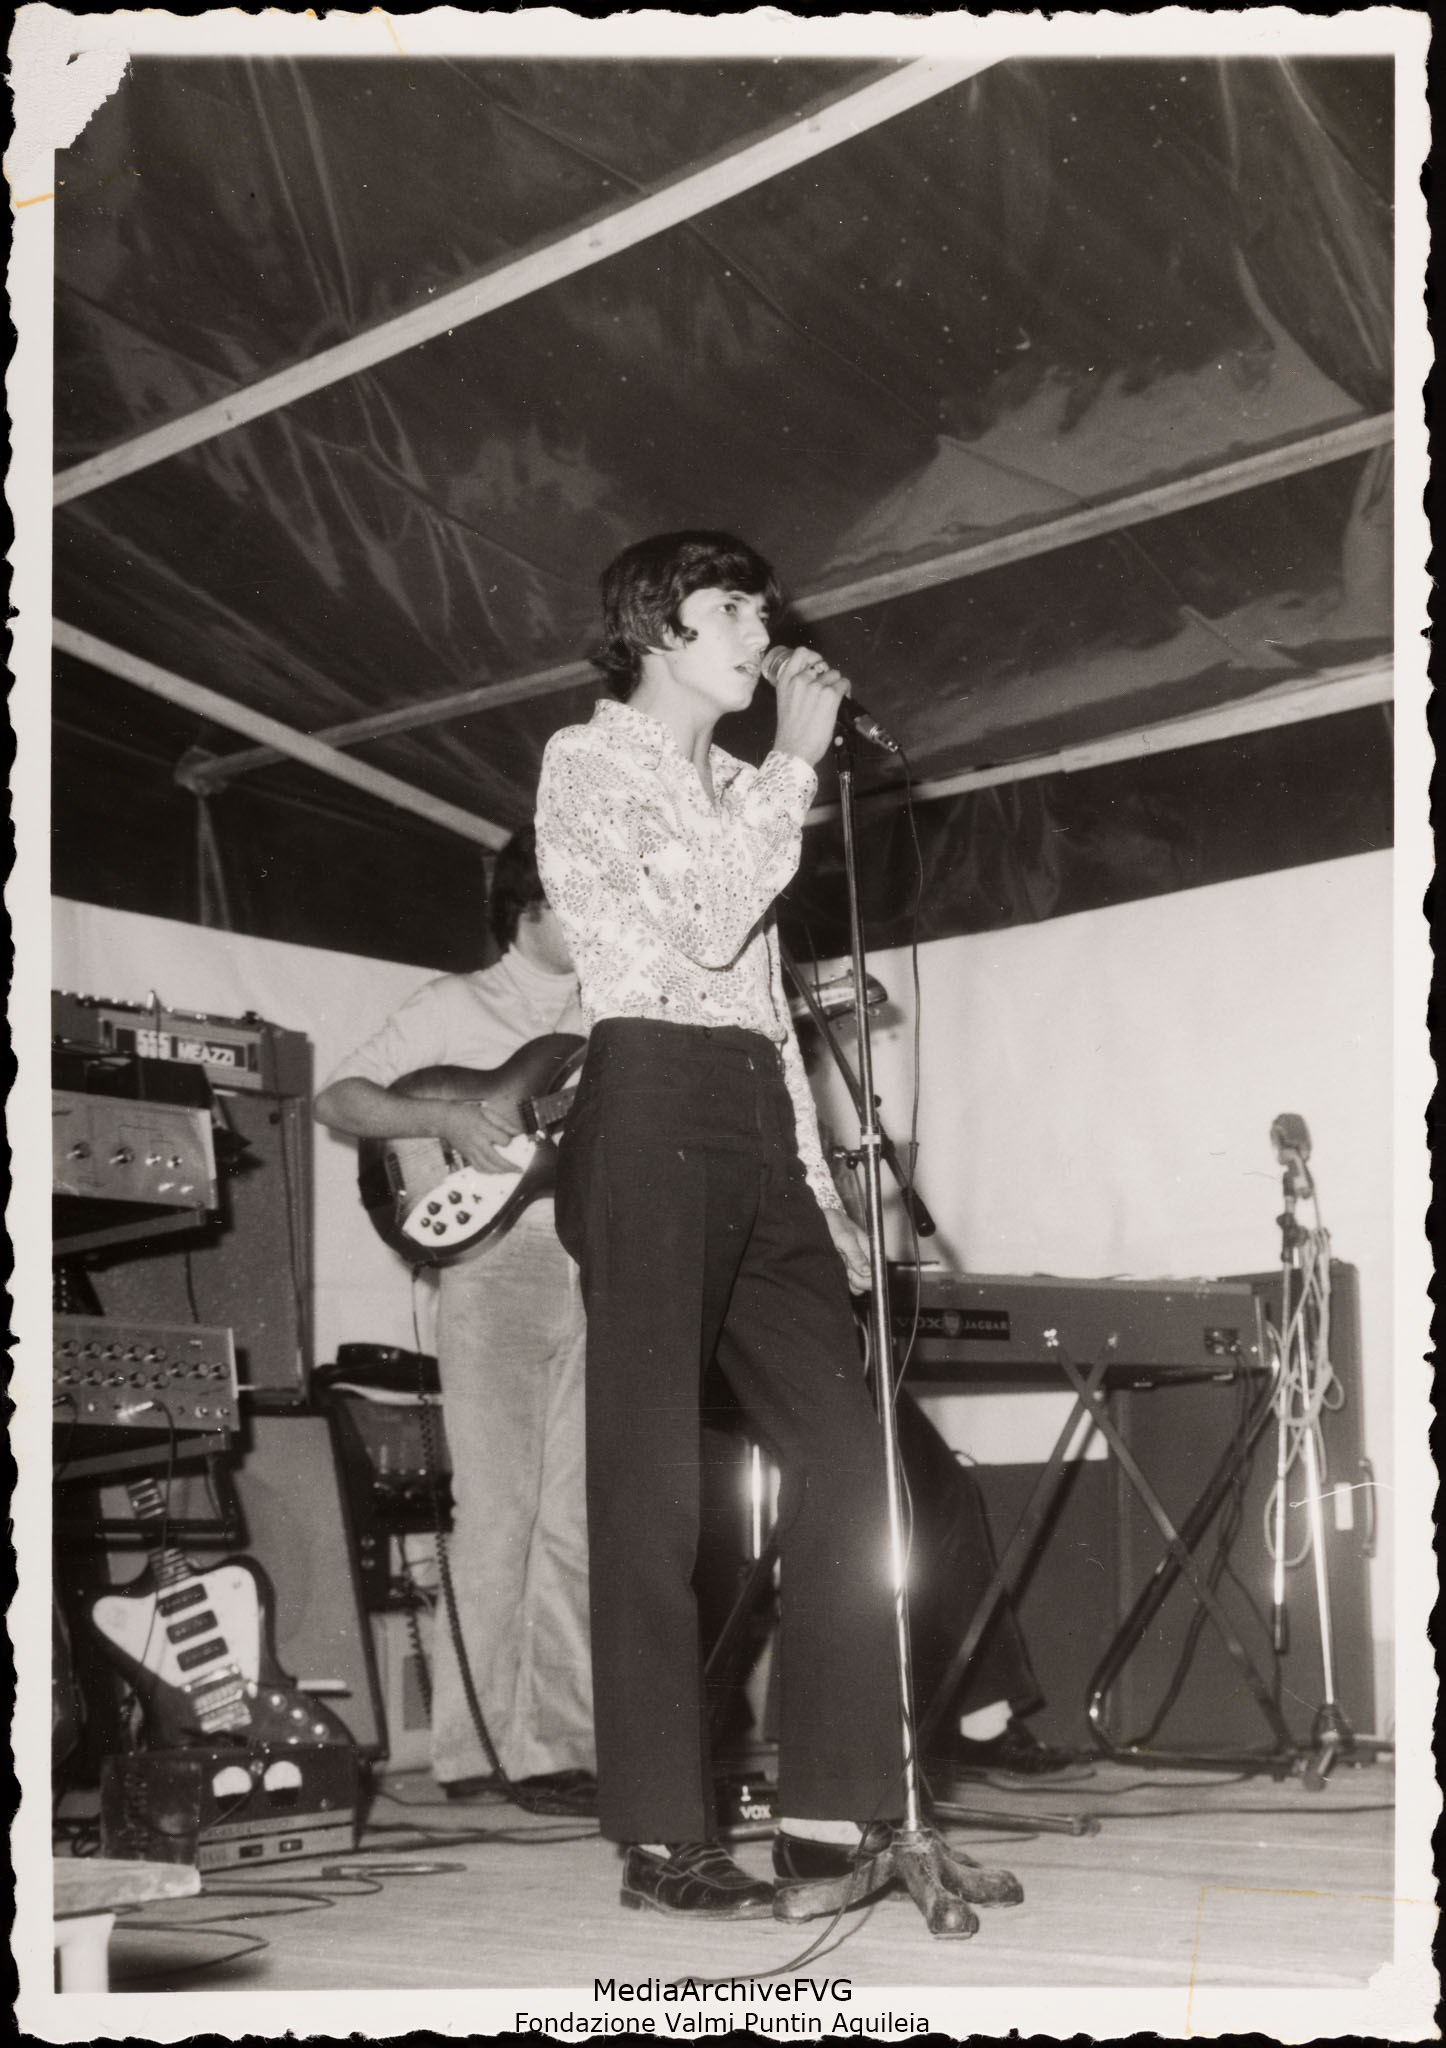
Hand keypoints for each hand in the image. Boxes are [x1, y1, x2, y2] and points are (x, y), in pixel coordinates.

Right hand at [437, 1098, 527, 1173]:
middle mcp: (477, 1141)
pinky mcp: (466, 1156)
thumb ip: (504, 1123)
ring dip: (500, 1172)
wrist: (445, 1119)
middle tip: (519, 1170)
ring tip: (510, 1172)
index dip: (511, 1142)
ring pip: (487, 1167)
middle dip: (509, 1166)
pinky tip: (496, 1171)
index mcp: (484, 1128)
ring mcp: (471, 1151)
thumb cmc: (466, 1113)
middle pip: (496, 1159)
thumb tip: (518, 1133)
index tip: (515, 1141)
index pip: (503, 1140)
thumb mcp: (487, 1112)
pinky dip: (488, 1172)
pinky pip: (478, 1168)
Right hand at [771, 646, 849, 767]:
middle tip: (827, 690)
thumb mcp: (785, 703)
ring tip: (834, 699)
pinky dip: (846, 690)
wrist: (794, 749)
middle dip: (826, 677)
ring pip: (834, 675)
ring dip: (836, 685)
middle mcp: (800, 679)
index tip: (817, 664)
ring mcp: (816, 686)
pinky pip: (843, 684)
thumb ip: (795, 689)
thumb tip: (813, 683)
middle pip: (821, 666)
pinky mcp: (830, 695)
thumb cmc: (790, 733)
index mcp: (785, 681)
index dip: (812, 656)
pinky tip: (842, 699)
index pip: (801, 653)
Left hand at [824, 1207, 873, 1293]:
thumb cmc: (839, 1225)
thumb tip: (867, 1272)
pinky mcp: (854, 1267)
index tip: (852, 1273)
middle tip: (847, 1269)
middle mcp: (870, 1259)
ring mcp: (862, 1264)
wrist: (831, 1219)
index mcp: (874, 1251)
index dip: (867, 1279)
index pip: (878, 1274)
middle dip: (858, 1280)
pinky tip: (843, 1270)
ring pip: (863, 1284)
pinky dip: (850, 1281)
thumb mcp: (845, 1239)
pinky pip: (855, 1282)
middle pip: (871, 1282)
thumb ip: (856, 1255)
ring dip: (853, 1281)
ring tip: (845, 1267)